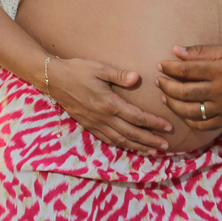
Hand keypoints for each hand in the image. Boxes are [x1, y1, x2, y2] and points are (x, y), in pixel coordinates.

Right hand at [48, 58, 173, 152]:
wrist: (53, 79)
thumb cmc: (78, 70)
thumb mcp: (99, 68)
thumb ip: (119, 75)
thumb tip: (137, 78)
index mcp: (108, 103)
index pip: (136, 117)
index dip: (154, 123)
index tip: (168, 127)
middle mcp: (103, 117)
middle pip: (131, 133)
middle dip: (150, 141)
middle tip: (166, 146)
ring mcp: (95, 124)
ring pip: (120, 140)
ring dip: (138, 147)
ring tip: (152, 152)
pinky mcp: (88, 126)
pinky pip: (107, 140)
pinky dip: (121, 146)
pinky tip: (129, 147)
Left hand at [155, 44, 221, 130]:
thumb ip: (202, 51)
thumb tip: (176, 50)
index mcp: (221, 70)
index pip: (187, 70)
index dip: (170, 68)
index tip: (160, 65)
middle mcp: (221, 91)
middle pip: (184, 92)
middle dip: (166, 86)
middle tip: (159, 81)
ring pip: (190, 111)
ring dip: (173, 104)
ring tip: (165, 97)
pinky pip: (202, 125)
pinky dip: (188, 119)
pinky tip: (181, 111)